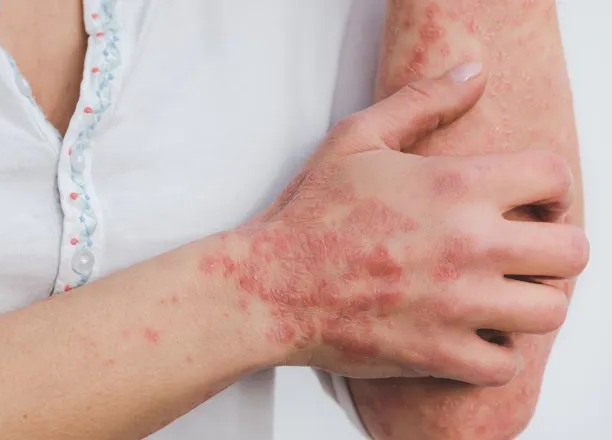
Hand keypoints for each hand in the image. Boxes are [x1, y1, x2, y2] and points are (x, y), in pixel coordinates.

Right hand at [204, 63, 589, 385]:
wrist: (270, 285)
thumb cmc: (310, 214)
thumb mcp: (358, 139)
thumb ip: (422, 102)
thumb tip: (474, 73)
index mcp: (455, 188)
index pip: (554, 178)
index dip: (550, 187)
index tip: (529, 202)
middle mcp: (469, 247)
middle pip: (571, 252)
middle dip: (553, 246)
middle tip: (520, 248)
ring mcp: (457, 306)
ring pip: (550, 311)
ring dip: (530, 300)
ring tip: (498, 291)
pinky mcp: (438, 353)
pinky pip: (505, 363)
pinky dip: (494, 350)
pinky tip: (468, 330)